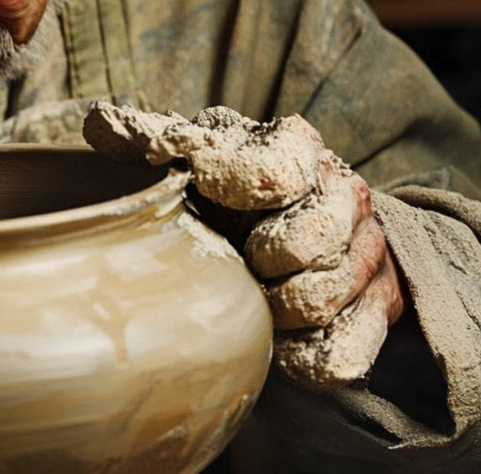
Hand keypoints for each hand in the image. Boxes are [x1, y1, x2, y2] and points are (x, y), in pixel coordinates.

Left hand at [83, 102, 404, 388]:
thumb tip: (99, 124)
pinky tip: (279, 340)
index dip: (238, 191)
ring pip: (323, 299)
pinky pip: (347, 352)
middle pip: (310, 241)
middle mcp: (345, 192)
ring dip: (275, 310)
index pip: (276, 172)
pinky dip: (305, 356)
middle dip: (259, 261)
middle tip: (239, 260)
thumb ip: (142, 138)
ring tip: (254, 294)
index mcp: (296, 146)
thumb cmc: (216, 190)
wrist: (276, 231)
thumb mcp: (180, 155)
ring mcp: (369, 250)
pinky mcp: (381, 306)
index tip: (208, 191)